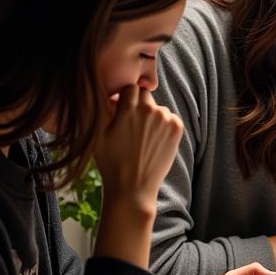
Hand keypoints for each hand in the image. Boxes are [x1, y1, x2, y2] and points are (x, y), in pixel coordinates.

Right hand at [93, 84, 182, 215]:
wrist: (133, 187)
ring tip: (141, 137)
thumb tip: (108, 94)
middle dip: (138, 105)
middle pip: (145, 95)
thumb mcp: (98, 134)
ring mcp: (165, 119)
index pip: (130, 87)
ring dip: (151, 116)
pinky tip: (152, 140)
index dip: (125, 96)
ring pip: (158, 108)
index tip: (121, 107)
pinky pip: (170, 118)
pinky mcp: (177, 129)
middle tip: (131, 124)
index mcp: (128, 109)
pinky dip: (163, 125)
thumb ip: (103, 109)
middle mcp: (149, 110)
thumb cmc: (110, 162)